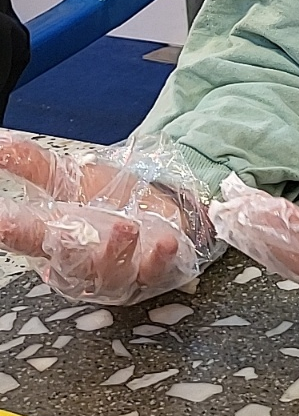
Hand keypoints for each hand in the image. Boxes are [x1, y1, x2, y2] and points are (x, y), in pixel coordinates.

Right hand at [0, 136, 210, 303]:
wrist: (159, 212)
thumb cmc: (109, 201)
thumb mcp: (68, 177)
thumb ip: (32, 163)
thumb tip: (1, 143)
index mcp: (52, 238)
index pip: (26, 236)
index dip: (13, 229)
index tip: (2, 219)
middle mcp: (82, 262)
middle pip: (68, 260)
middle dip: (64, 248)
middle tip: (59, 232)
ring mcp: (118, 271)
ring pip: (110, 271)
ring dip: (116, 251)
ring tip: (124, 227)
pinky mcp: (153, 272)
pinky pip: (156, 271)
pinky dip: (159, 258)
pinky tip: (164, 242)